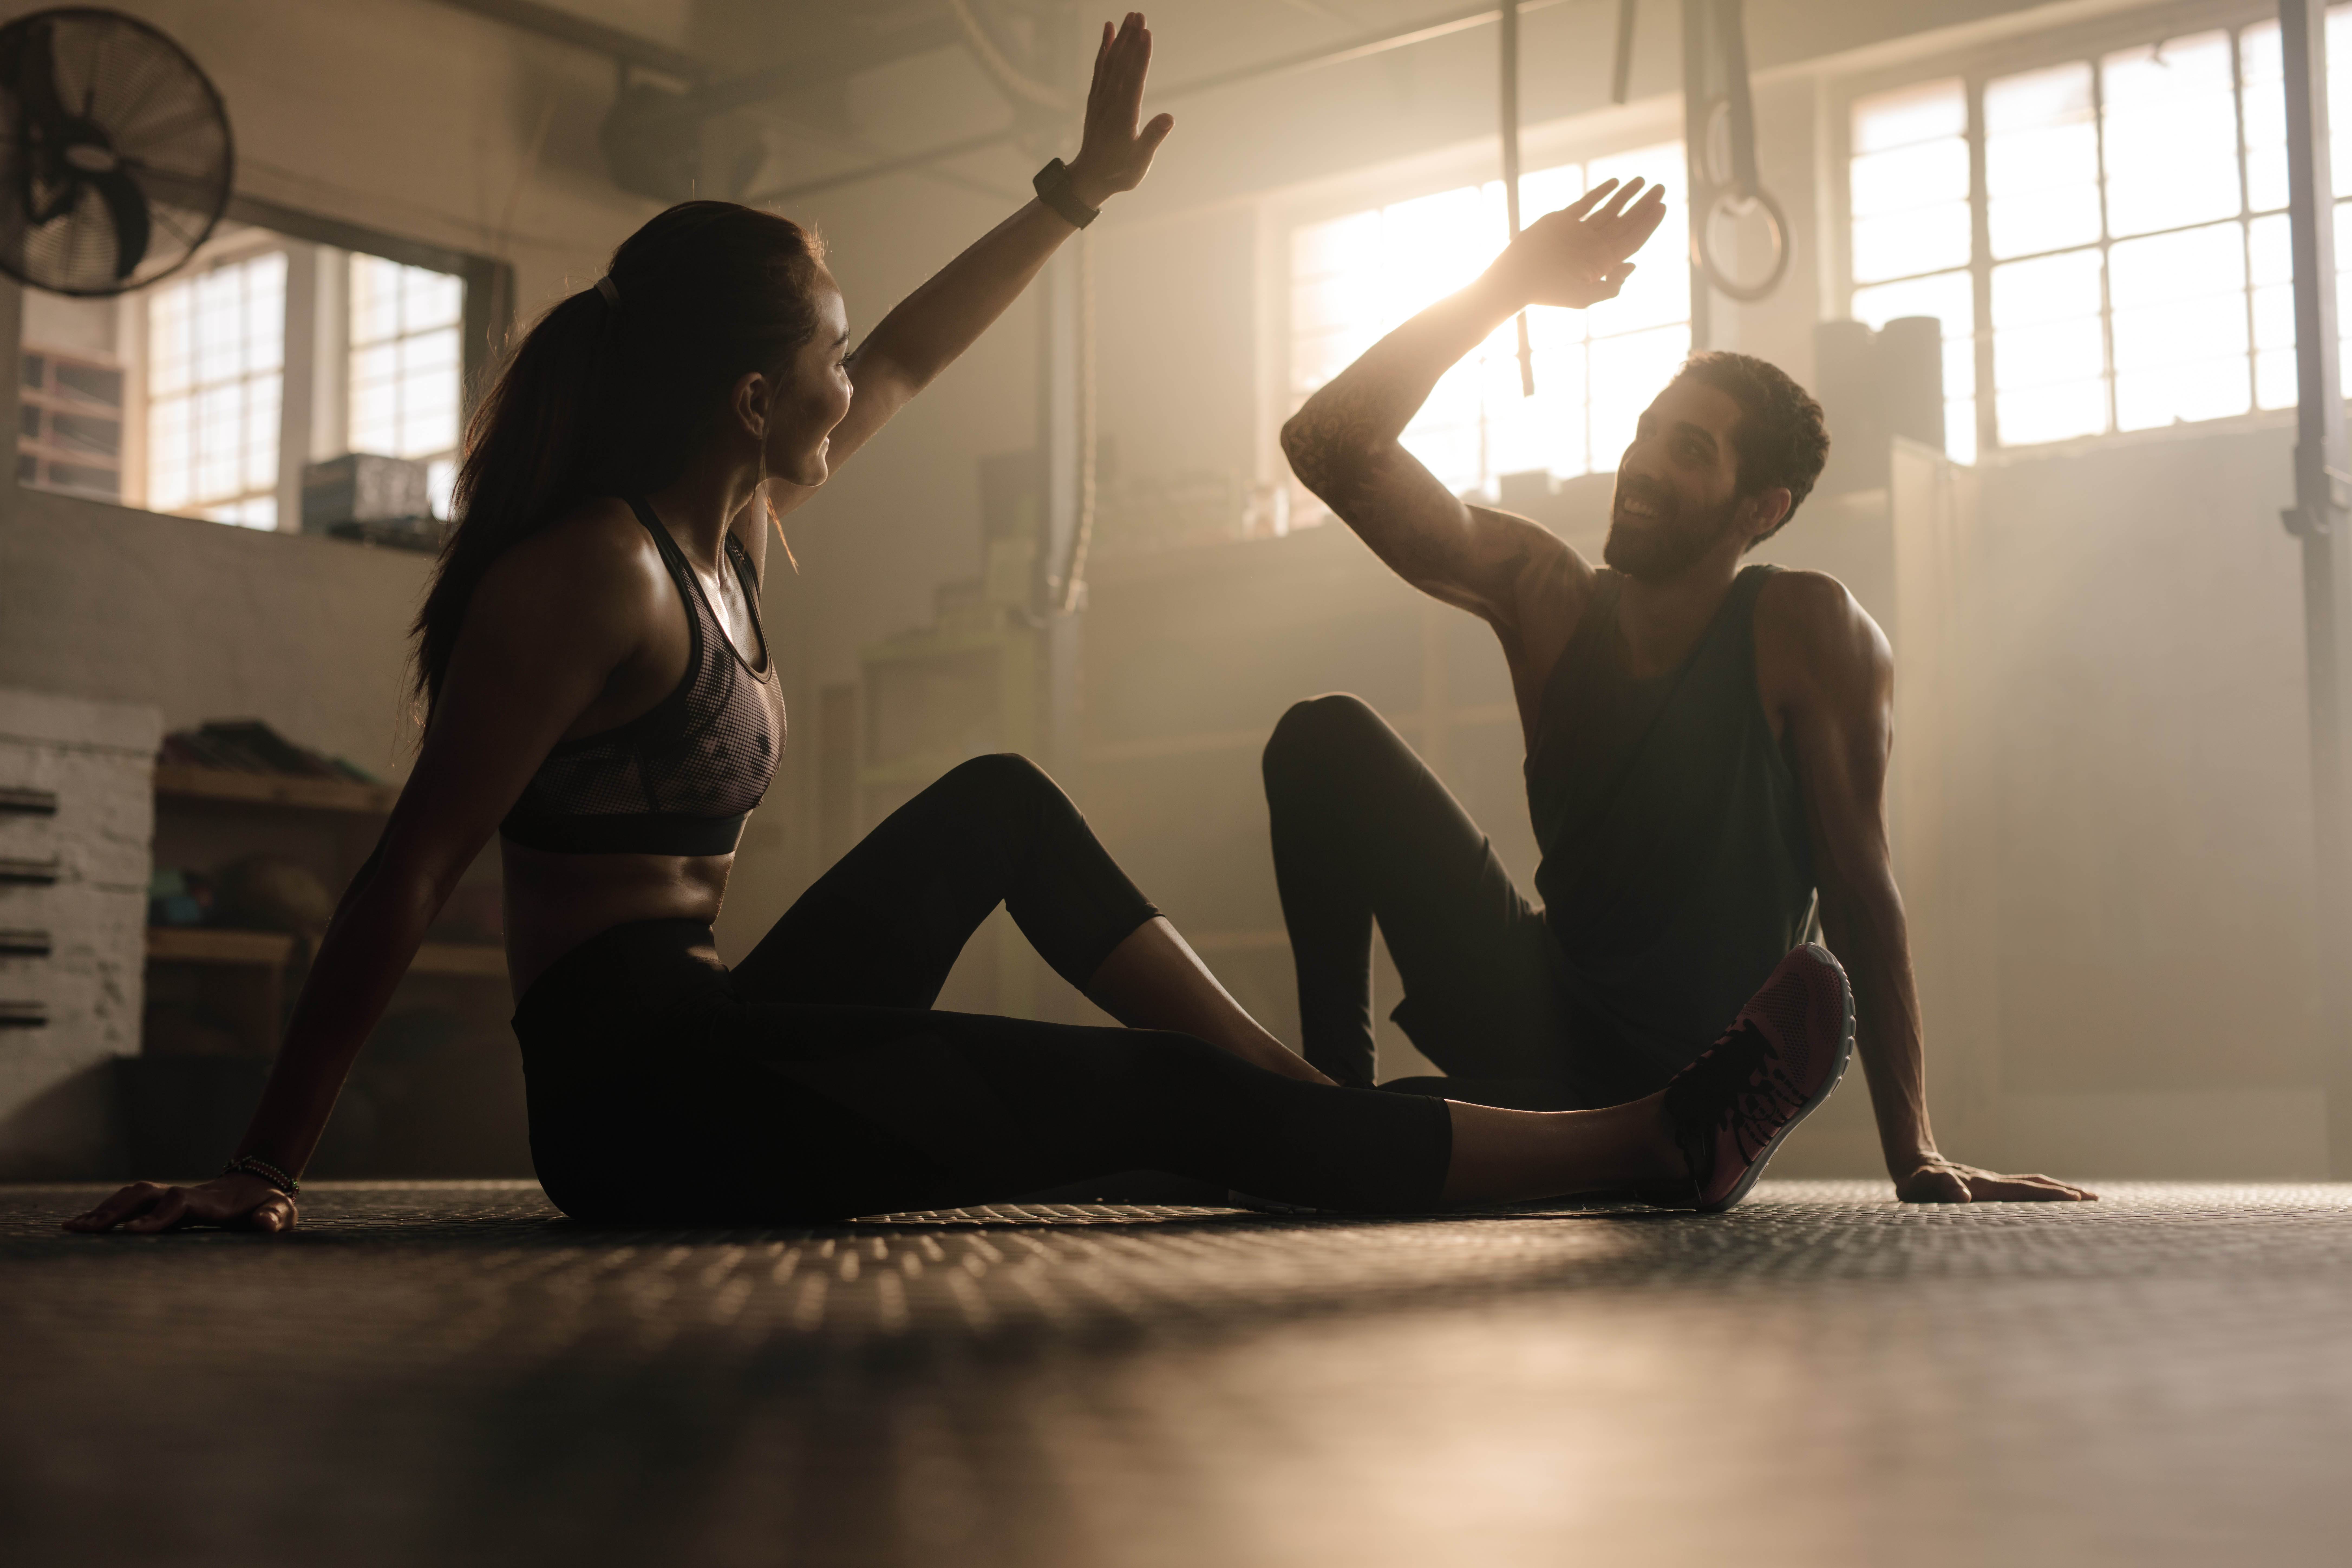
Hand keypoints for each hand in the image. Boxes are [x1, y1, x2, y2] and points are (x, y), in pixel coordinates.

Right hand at [62, 1172, 298, 1234]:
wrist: (259, 1184)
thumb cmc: (270, 1204)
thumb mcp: (280, 1212)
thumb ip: (274, 1218)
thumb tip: (265, 1224)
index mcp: (212, 1202)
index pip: (178, 1205)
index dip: (156, 1217)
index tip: (131, 1233)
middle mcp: (186, 1195)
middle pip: (145, 1196)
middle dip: (114, 1211)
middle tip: (83, 1230)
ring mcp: (172, 1197)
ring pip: (133, 1196)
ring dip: (104, 1210)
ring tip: (73, 1228)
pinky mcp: (164, 1202)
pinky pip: (131, 1203)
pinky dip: (107, 1211)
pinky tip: (84, 1225)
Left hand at [1065, 13, 1175, 207]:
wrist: (1090, 178)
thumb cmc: (1120, 172)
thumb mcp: (1140, 161)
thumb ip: (1154, 137)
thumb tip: (1169, 118)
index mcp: (1123, 117)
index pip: (1133, 81)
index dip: (1140, 56)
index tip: (1146, 34)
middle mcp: (1109, 103)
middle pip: (1121, 65)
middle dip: (1130, 39)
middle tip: (1139, 15)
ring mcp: (1100, 99)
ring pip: (1110, 63)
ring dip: (1119, 38)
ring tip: (1130, 16)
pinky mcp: (1096, 98)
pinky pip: (1099, 68)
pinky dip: (1103, 48)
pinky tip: (1109, 31)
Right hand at [1490, 177, 1670, 309]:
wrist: (1515, 279)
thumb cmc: (1547, 292)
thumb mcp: (1583, 298)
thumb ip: (1610, 287)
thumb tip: (1633, 265)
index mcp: (1601, 262)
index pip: (1632, 239)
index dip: (1649, 223)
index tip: (1662, 206)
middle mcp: (1593, 245)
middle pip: (1626, 222)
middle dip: (1644, 205)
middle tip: (1661, 188)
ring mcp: (1578, 232)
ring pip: (1609, 209)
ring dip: (1626, 195)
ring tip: (1642, 180)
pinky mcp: (1561, 221)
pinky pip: (1586, 203)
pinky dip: (1600, 192)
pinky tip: (1615, 182)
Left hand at [1893, 1155, 2096, 1203]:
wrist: (1914, 1165)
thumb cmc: (1917, 1180)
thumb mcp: (1924, 1184)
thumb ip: (1942, 1187)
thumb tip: (1961, 1195)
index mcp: (1986, 1186)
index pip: (2025, 1190)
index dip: (2049, 1195)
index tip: (2076, 1199)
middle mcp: (1994, 1182)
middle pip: (2036, 1184)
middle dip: (2066, 1192)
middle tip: (2096, 1199)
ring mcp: (1994, 1183)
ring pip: (2032, 1184)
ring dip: (2058, 1190)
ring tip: (2084, 1198)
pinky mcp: (1989, 1187)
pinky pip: (2022, 1189)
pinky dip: (2042, 1192)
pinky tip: (2049, 1200)